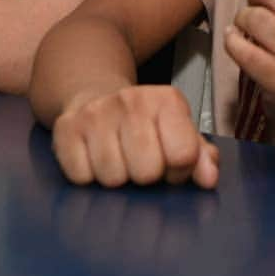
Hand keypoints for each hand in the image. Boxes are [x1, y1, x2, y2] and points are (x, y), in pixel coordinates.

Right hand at [51, 84, 218, 188]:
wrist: (97, 97)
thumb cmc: (146, 124)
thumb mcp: (179, 132)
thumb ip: (201, 157)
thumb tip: (208, 178)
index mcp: (167, 101)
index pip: (183, 154)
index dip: (178, 170)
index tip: (170, 163)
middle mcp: (131, 100)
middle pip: (146, 171)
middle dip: (146, 176)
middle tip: (142, 163)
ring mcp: (96, 113)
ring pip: (113, 178)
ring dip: (117, 178)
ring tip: (119, 160)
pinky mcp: (65, 129)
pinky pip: (81, 177)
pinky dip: (89, 176)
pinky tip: (94, 159)